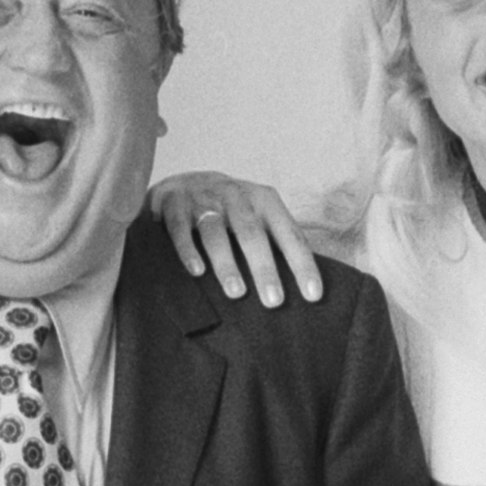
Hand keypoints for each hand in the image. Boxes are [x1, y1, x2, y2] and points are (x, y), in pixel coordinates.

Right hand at [156, 169, 321, 306]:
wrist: (183, 183)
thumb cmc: (230, 212)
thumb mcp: (257, 217)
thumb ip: (278, 242)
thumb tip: (310, 285)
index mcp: (264, 200)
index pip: (288, 234)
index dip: (302, 265)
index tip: (313, 296)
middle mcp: (236, 195)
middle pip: (252, 234)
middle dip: (264, 268)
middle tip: (273, 302)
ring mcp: (203, 198)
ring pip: (216, 232)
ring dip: (227, 263)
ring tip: (237, 293)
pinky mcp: (173, 203)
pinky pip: (180, 229)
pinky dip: (188, 251)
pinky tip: (197, 272)